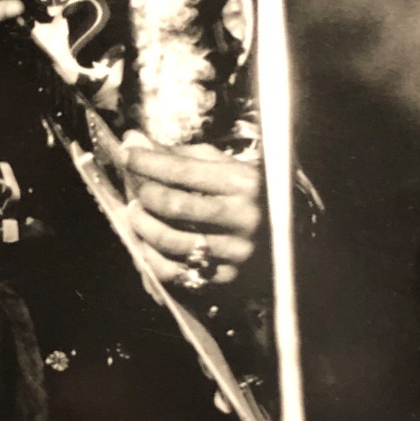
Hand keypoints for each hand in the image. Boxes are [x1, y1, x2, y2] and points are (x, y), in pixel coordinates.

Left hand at [124, 137, 262, 291]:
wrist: (291, 236)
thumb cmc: (249, 193)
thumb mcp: (224, 166)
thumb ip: (180, 156)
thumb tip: (134, 141)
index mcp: (244, 183)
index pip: (183, 170)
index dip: (148, 161)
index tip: (128, 154)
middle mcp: (243, 217)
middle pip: (173, 205)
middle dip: (145, 195)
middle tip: (137, 191)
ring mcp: (235, 252)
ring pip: (170, 241)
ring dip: (142, 227)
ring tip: (137, 215)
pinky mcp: (227, 278)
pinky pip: (176, 272)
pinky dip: (152, 258)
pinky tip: (146, 245)